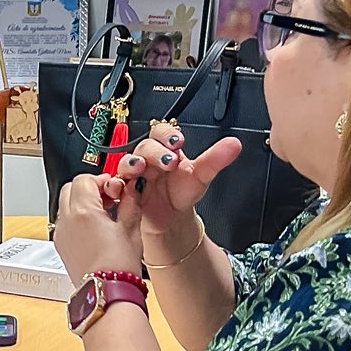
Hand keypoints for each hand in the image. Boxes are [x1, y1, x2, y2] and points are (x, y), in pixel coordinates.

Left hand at [54, 174, 144, 281]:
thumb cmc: (118, 265)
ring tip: (103, 214)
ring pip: (65, 204)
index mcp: (83, 211)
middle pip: (70, 188)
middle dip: (88, 188)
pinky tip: (95, 229)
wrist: (106, 292)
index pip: (85, 179)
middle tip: (108, 197)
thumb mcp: (131, 227)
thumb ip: (130, 201)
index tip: (114, 187)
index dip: (101, 179)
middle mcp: (66, 220)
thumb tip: (131, 188)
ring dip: (81, 202)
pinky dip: (76, 218)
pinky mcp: (60, 246)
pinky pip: (64, 222)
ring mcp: (61, 233)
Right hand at [125, 125, 243, 254]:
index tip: (177, 141)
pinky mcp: (124, 191)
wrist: (171, 218)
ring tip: (140, 169)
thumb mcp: (201, 175)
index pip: (160, 132)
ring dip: (130, 164)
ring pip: (126, 163)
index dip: (166, 134)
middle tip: (168, 161)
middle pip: (144, 147)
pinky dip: (116, 185)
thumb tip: (234, 144)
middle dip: (154, 151)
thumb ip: (216, 159)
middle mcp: (148, 159)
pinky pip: (115, 185)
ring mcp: (134, 174)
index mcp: (165, 149)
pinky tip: (124, 187)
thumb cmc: (182, 192)